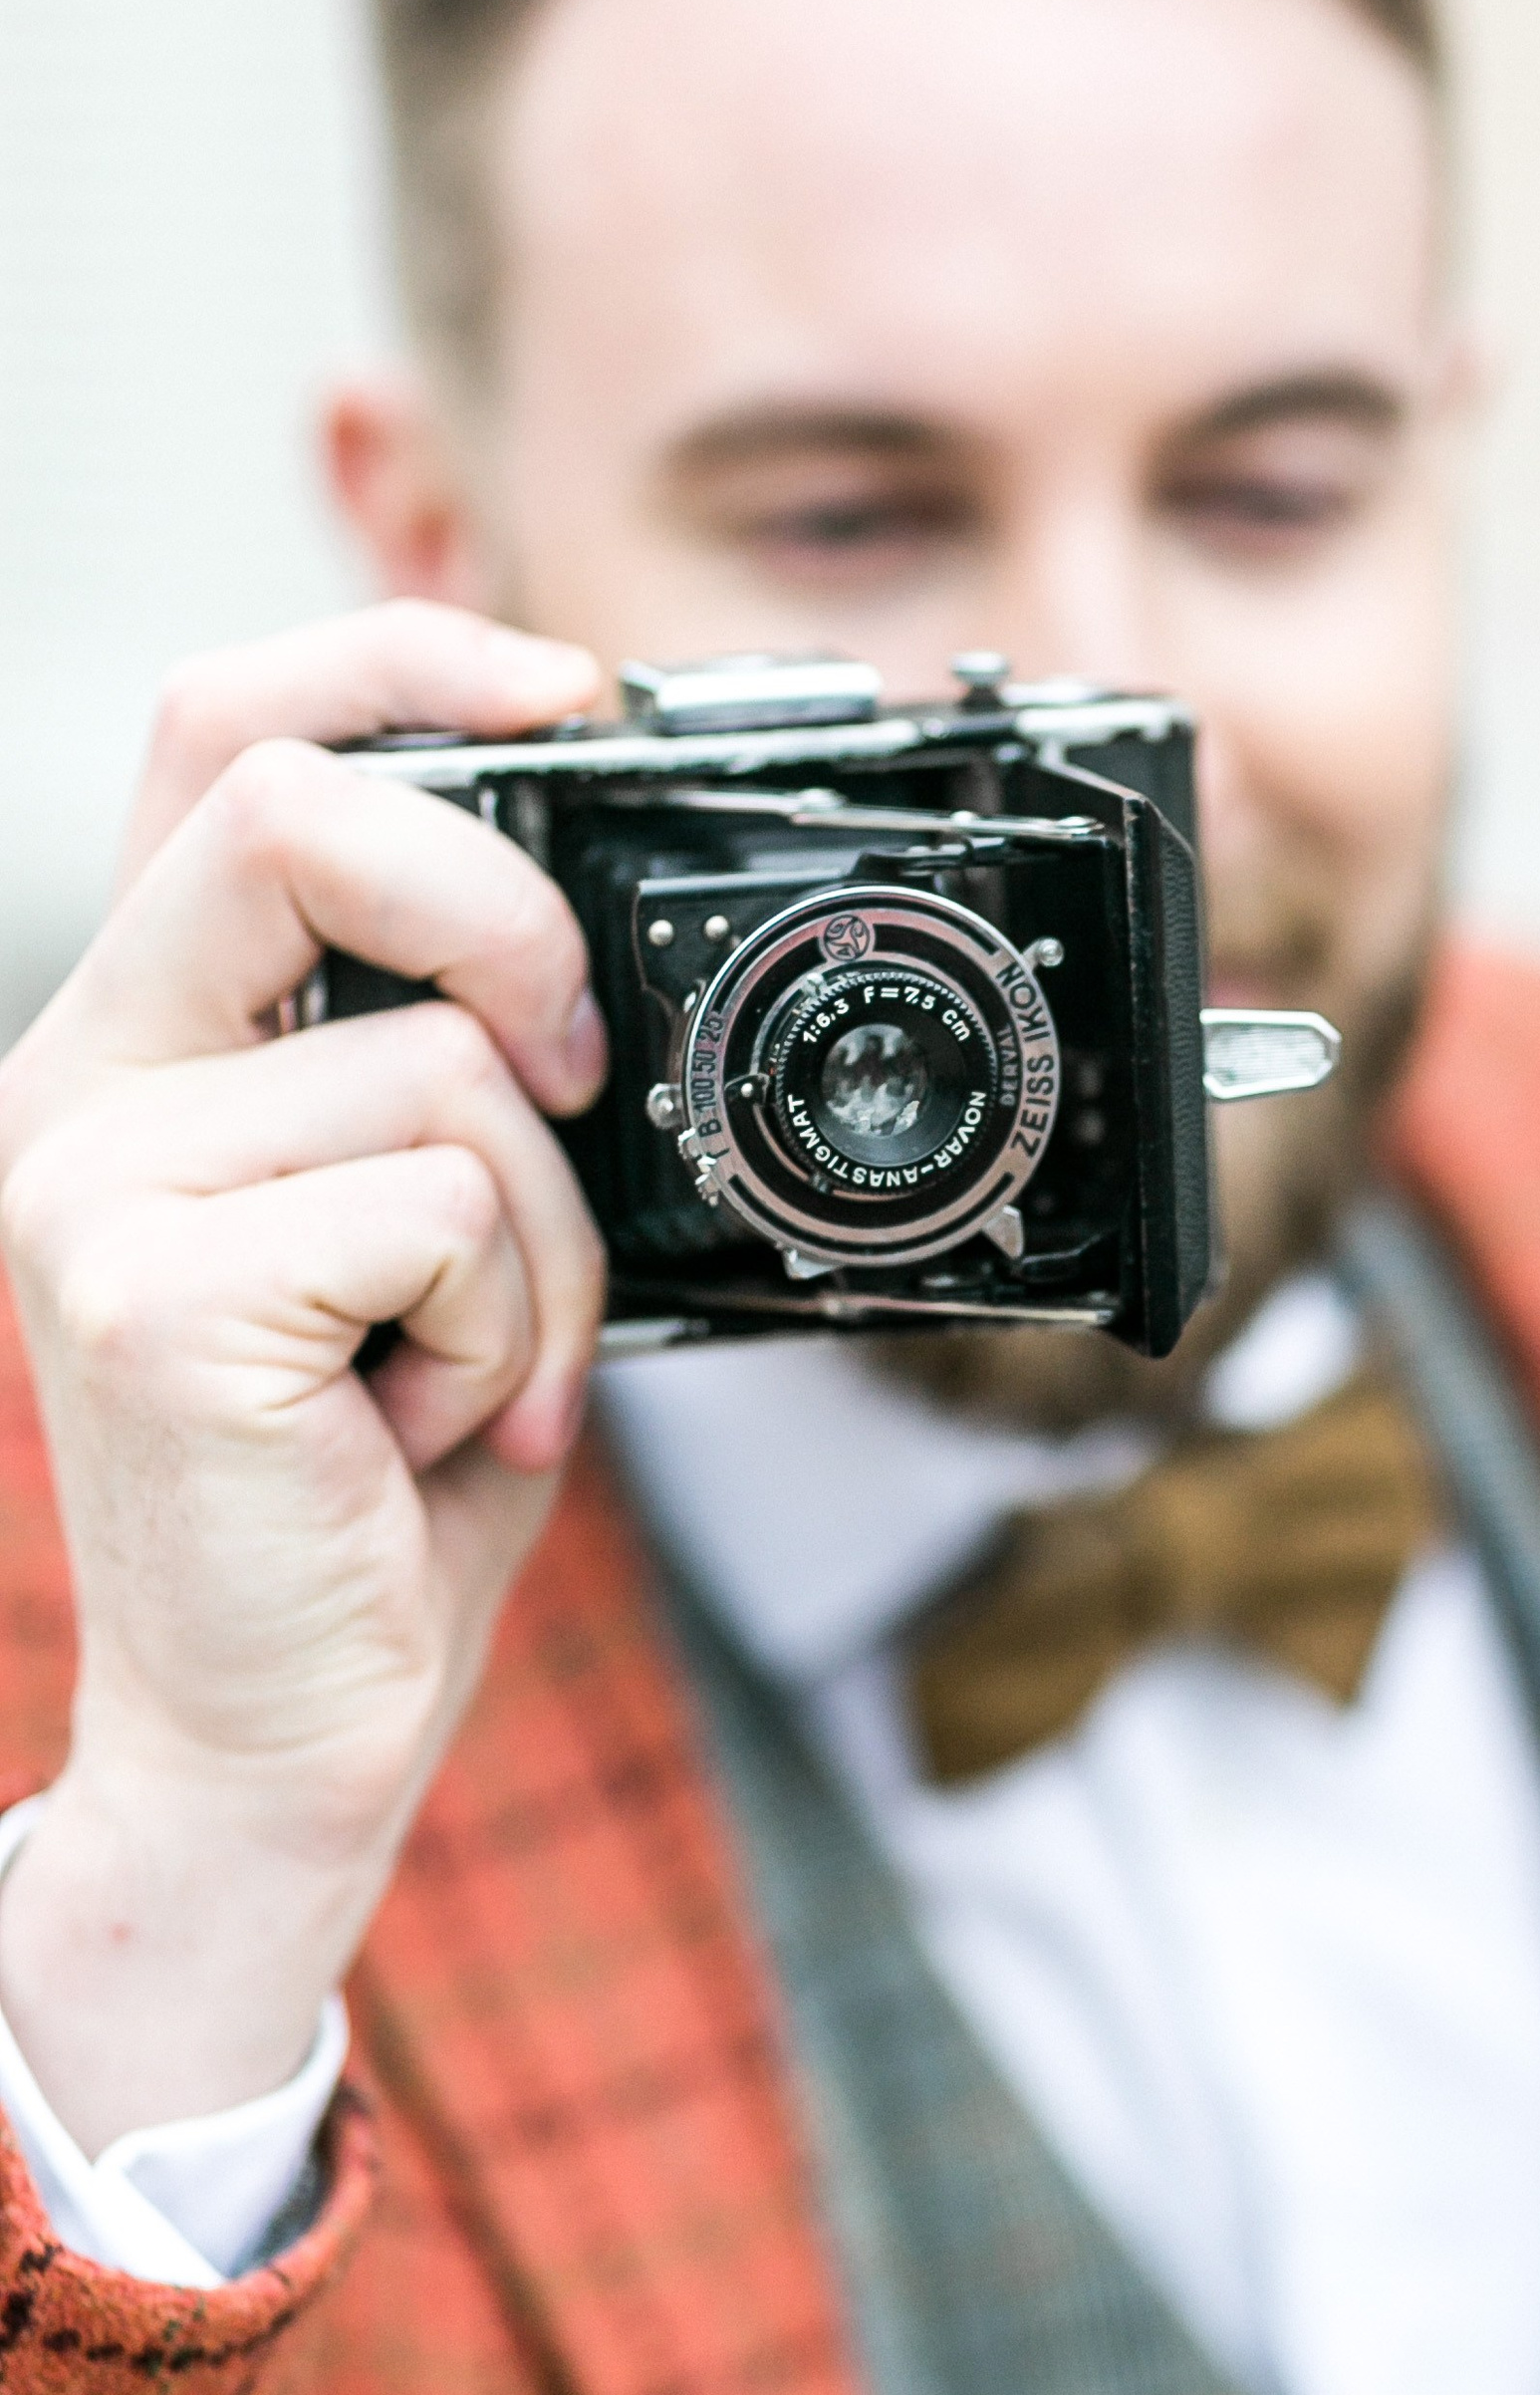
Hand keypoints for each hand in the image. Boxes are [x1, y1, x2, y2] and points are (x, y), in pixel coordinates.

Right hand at [0, 605, 608, 2156]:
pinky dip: (515, 1333)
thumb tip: (602, 956)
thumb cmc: (379, 1499)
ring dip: (548, 1244)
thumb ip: (459, 1077)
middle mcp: (84, 1083)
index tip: (576, 694)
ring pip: (436, 1064)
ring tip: (480, 1375)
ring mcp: (88, 1181)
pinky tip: (437, 1431)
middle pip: (289, 794)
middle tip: (578, 1069)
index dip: (403, 656)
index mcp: (149, 1045)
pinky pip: (441, 1210)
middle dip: (507, 910)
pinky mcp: (145, 1291)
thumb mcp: (438, 1243)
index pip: (225, 731)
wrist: (289, 1738)